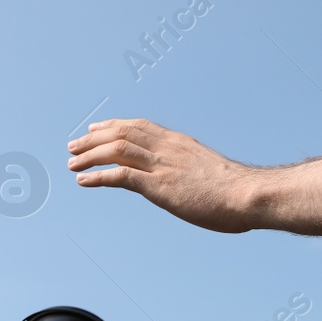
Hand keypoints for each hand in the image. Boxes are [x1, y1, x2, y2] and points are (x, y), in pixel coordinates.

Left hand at [67, 118, 321, 238]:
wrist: (249, 194)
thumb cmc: (239, 191)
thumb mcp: (212, 174)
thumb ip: (195, 173)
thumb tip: (195, 184)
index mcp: (179, 143)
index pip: (139, 126)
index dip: (114, 126)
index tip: (96, 129)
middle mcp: (167, 148)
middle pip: (121, 133)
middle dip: (93, 139)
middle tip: (74, 147)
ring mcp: (162, 165)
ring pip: (115, 150)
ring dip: (89, 156)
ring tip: (72, 164)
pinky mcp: (158, 185)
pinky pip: (120, 175)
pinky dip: (98, 176)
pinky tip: (84, 182)